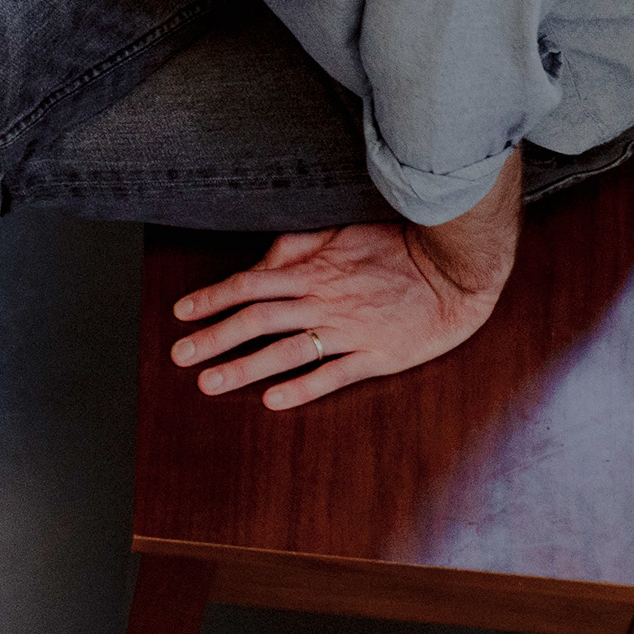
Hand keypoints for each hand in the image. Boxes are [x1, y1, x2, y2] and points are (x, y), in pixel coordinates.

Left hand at [166, 218, 508, 409]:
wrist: (453, 272)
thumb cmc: (396, 248)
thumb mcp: (341, 232)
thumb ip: (299, 245)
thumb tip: (263, 258)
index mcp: (312, 271)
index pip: (249, 283)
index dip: (212, 297)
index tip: (182, 312)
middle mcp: (323, 301)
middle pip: (256, 320)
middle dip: (213, 338)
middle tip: (180, 356)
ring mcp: (349, 331)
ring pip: (285, 351)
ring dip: (244, 368)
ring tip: (210, 383)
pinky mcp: (376, 357)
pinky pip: (332, 375)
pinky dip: (301, 388)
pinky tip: (273, 401)